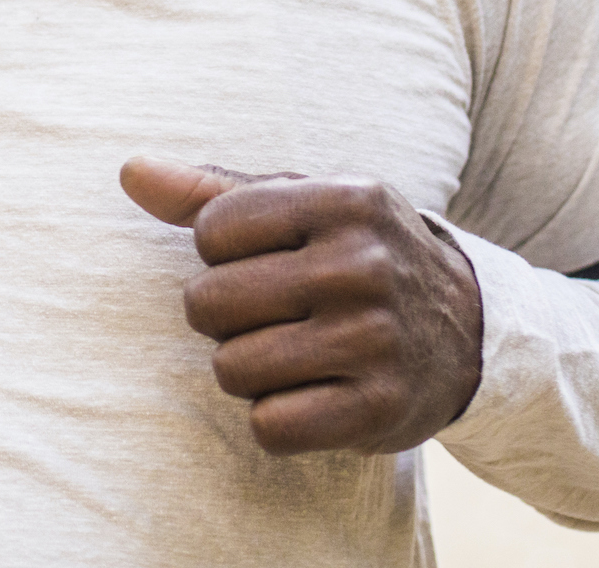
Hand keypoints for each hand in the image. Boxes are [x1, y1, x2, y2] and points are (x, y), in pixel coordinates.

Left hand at [121, 158, 482, 455]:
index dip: (218, 251)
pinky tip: (310, 393)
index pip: (212, 229)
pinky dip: (274, 418)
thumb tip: (130, 171)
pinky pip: (270, 427)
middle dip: (222, 314)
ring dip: (245, 367)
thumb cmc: (354, 251)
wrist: (468, 326)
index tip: (260, 257)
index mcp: (341, 199)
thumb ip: (210, 190)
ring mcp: (374, 339)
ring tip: (288, 350)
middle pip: (209, 302)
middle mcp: (361, 265)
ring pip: (232, 368)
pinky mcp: (379, 410)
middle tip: (269, 311)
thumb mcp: (301, 203)